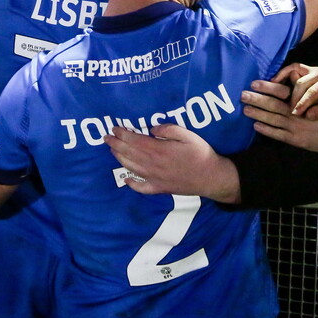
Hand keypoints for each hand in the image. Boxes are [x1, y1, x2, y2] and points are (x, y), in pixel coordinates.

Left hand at [104, 125, 239, 202]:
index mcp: (159, 150)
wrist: (211, 177)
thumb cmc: (200, 153)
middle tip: (106, 138)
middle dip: (116, 145)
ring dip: (119, 159)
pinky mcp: (159, 189)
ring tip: (112, 150)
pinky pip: (142, 188)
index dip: (123, 134)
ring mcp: (154, 178)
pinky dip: (132, 183)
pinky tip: (126, 179)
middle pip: (129, 154)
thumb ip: (168, 129)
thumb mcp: (188, 134)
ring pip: (131, 168)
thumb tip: (151, 129)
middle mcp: (153, 165)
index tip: (114, 128)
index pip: (135, 141)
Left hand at [241, 86, 317, 158]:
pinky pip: (278, 135)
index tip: (254, 83)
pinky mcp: (296, 140)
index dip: (267, 88)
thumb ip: (302, 93)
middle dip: (257, 100)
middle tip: (242, 95)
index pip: (281, 93)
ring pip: (273, 120)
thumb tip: (290, 79)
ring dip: (258, 114)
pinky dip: (266, 130)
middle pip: (273, 105)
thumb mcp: (317, 101)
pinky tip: (256, 125)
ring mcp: (296, 128)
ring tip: (245, 109)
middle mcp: (297, 114)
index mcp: (302, 102)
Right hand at [259, 63, 317, 117]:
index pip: (313, 92)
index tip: (295, 114)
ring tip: (273, 90)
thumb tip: (306, 115)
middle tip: (289, 110)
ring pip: (295, 70)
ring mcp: (314, 69)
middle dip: (294, 97)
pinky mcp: (309, 70)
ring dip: (283, 80)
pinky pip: (294, 68)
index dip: (303, 103)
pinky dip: (284, 73)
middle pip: (302, 82)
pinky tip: (275, 81)